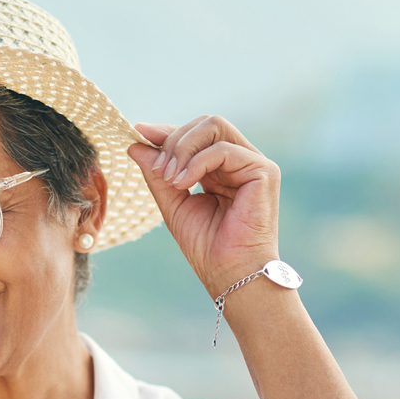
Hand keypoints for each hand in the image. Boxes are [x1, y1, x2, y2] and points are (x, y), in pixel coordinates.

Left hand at [127, 117, 280, 298]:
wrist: (230, 274)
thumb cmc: (206, 246)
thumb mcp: (173, 203)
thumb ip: (157, 173)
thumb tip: (135, 144)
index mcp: (222, 168)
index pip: (196, 135)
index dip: (167, 131)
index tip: (139, 132)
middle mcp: (240, 162)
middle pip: (206, 123)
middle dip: (174, 140)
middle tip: (158, 169)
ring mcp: (254, 164)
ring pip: (214, 126)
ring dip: (183, 148)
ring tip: (169, 177)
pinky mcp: (263, 172)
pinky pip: (223, 150)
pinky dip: (196, 163)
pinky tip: (182, 183)